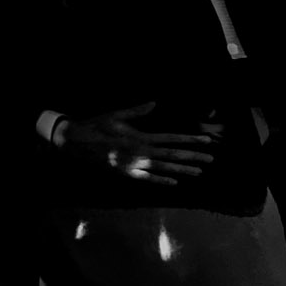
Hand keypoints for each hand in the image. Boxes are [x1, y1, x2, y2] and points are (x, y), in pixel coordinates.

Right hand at [59, 102, 218, 185]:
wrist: (74, 142)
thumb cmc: (96, 125)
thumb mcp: (116, 115)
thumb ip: (137, 111)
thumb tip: (154, 102)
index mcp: (140, 137)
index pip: (171, 139)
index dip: (190, 140)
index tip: (206, 141)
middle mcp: (140, 153)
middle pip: (172, 155)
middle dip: (193, 157)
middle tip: (211, 159)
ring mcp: (133, 165)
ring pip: (163, 169)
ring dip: (182, 170)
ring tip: (200, 172)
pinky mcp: (125, 174)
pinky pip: (147, 179)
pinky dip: (161, 181)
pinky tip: (174, 183)